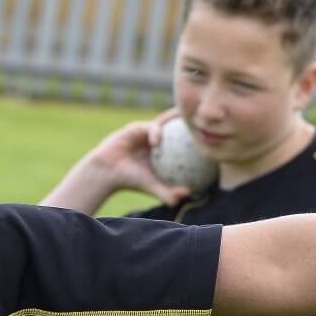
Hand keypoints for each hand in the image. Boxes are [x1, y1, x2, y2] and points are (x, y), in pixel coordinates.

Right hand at [74, 111, 194, 206]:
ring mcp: (146, 131)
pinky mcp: (135, 127)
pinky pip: (148, 128)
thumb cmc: (130, 180)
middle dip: (189, 122)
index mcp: (163, 149)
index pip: (182, 141)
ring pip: (164, 123)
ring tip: (185, 123)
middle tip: (202, 124)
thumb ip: (168, 191)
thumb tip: (189, 194)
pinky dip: (153, 134)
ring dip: (174, 121)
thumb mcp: (152, 186)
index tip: (207, 137)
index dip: (194, 137)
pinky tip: (155, 142)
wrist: (108, 172)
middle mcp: (157, 138)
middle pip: (176, 127)